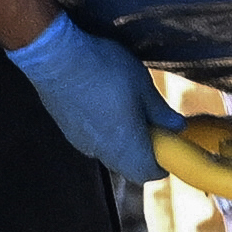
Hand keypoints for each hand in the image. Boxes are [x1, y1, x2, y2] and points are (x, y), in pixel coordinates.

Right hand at [5, 12, 178, 181]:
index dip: (162, 161)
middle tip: (151, 123)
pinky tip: (104, 102)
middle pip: (128, 165)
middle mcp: (102, 152)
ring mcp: (81, 142)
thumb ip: (161, 112)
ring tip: (127, 107)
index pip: (148, 173)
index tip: (169, 144)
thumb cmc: (103, 71)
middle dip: (143, 150)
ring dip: (122, 139)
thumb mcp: (143, 87)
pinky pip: (92, 139)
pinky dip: (103, 130)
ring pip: (109, 152)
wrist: (56, 58)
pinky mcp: (67, 130)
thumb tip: (176, 127)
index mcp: (126, 147)